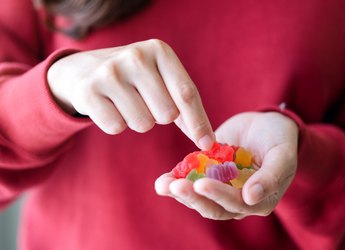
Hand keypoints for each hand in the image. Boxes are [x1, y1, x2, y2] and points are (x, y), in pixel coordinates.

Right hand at [47, 39, 214, 148]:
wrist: (83, 69)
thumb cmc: (133, 78)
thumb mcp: (160, 78)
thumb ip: (185, 105)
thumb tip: (208, 141)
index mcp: (159, 50)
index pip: (186, 93)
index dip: (198, 122)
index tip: (207, 144)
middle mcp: (135, 56)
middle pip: (166, 114)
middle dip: (158, 116)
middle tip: (143, 101)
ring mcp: (110, 72)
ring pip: (142, 124)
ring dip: (137, 120)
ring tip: (125, 102)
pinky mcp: (88, 91)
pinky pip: (116, 127)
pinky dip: (116, 123)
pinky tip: (108, 106)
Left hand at [155, 112, 297, 219]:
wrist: (266, 126)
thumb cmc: (280, 139)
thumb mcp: (282, 155)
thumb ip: (270, 177)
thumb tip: (251, 197)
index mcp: (259, 200)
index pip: (236, 204)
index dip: (218, 195)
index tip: (201, 183)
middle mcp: (238, 201)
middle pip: (213, 207)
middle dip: (193, 198)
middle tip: (175, 186)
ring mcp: (221, 189)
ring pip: (199, 199)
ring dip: (180, 193)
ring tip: (162, 184)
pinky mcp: (208, 176)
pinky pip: (191, 182)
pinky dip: (177, 180)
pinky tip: (163, 179)